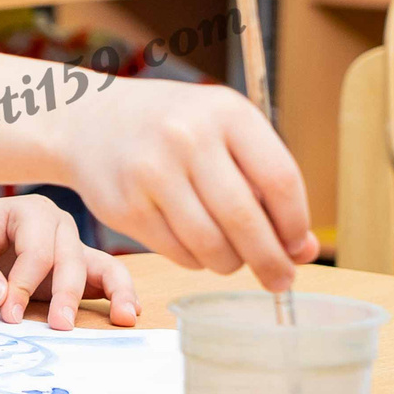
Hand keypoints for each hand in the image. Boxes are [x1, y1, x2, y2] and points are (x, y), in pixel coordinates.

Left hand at [0, 193, 136, 328]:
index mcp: (30, 211)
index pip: (37, 250)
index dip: (24, 283)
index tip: (7, 313)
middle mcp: (59, 226)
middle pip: (71, 260)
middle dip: (66, 294)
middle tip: (59, 327)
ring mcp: (71, 247)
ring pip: (102, 266)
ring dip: (115, 292)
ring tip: (123, 319)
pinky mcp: (76, 271)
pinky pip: (105, 279)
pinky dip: (119, 294)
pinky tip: (127, 313)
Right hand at [51, 79, 315, 291]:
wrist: (90, 121)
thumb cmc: (172, 129)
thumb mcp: (223, 134)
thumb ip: (265, 185)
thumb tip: (303, 250)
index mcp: (225, 112)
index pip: (280, 180)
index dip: (295, 223)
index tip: (297, 246)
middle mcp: (188, 137)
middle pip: (246, 220)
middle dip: (270, 261)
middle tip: (280, 280)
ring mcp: (152, 172)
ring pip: (212, 245)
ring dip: (231, 263)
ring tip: (232, 259)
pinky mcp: (127, 207)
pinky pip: (179, 254)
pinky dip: (196, 261)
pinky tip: (196, 246)